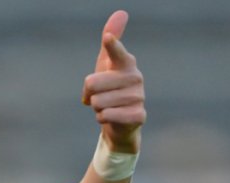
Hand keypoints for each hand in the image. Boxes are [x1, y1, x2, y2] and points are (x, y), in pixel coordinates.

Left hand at [82, 11, 145, 154]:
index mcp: (126, 62)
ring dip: (98, 108)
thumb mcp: (106, 63)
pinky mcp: (138, 115)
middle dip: (90, 94)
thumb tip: (121, 12)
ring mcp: (139, 97)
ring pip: (97, 102)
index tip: (107, 38)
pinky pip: (106, 116)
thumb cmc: (110, 89)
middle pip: (92, 83)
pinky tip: (112, 117)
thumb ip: (110, 40)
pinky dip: (102, 119)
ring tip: (108, 107)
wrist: (120, 122)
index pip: (116, 52)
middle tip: (100, 96)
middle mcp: (135, 77)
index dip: (111, 45)